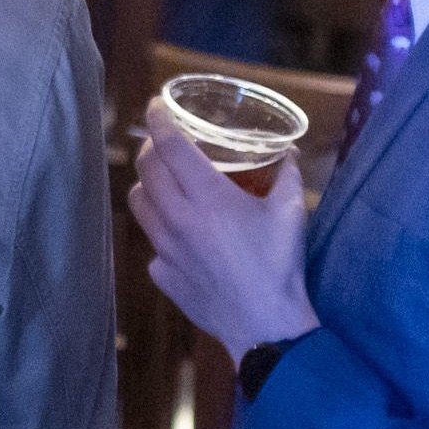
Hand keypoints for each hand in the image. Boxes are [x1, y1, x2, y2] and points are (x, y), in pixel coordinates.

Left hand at [129, 128, 318, 361]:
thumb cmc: (279, 265)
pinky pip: (151, 241)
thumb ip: (287, 176)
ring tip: (162, 180)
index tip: (155, 105)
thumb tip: (286, 152)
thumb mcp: (290, 212)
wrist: (263, 323)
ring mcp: (164, 247)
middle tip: (162, 141)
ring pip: (138, 203)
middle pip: (146, 170)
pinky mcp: (161, 272)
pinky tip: (180, 232)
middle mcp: (177, 217)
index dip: (159, 120)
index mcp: (208, 197)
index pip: (171, 146)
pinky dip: (160, 228)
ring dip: (146, 184)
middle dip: (150, 148)